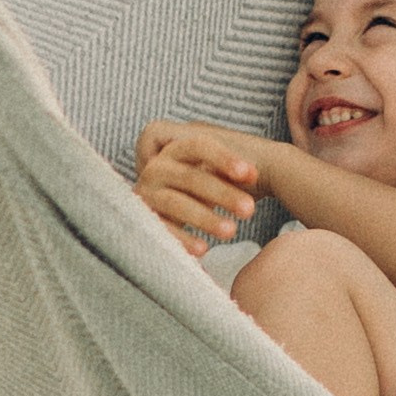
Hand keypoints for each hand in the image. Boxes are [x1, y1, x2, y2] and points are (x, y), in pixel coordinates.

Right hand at [134, 118, 275, 253]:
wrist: (164, 204)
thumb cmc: (196, 185)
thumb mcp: (212, 173)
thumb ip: (230, 172)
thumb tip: (253, 174)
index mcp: (175, 149)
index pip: (198, 146)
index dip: (224, 158)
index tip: (251, 174)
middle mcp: (157, 168)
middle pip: (190, 177)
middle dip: (222, 193)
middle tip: (249, 210)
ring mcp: (147, 193)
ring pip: (176, 203)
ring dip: (204, 218)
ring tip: (231, 231)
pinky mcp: (142, 219)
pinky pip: (162, 228)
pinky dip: (183, 238)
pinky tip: (203, 249)